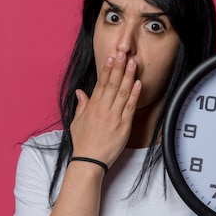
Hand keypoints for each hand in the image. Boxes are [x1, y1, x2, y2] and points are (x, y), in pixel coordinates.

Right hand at [70, 52, 141, 166]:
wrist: (89, 161)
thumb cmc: (83, 143)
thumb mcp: (77, 122)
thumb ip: (81, 105)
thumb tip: (80, 92)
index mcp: (92, 107)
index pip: (101, 84)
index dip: (107, 69)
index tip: (112, 58)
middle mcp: (103, 109)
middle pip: (113, 84)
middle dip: (119, 67)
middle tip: (124, 53)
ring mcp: (114, 117)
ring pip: (123, 93)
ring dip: (128, 76)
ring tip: (133, 63)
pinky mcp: (124, 126)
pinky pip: (130, 107)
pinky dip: (134, 94)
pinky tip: (138, 83)